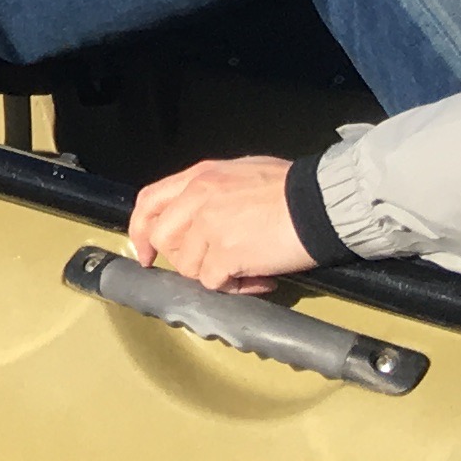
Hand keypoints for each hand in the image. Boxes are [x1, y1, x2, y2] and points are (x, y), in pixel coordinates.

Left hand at [127, 156, 309, 293]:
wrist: (319, 202)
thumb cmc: (290, 187)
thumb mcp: (240, 172)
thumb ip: (212, 191)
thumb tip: (203, 215)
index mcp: (199, 177)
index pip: (149, 201)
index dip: (141, 230)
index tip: (146, 254)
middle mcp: (196, 199)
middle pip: (163, 238)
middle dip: (183, 259)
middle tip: (212, 266)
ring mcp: (209, 227)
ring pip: (188, 266)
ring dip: (214, 275)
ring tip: (246, 271)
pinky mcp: (226, 254)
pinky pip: (213, 283)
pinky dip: (234, 288)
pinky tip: (260, 279)